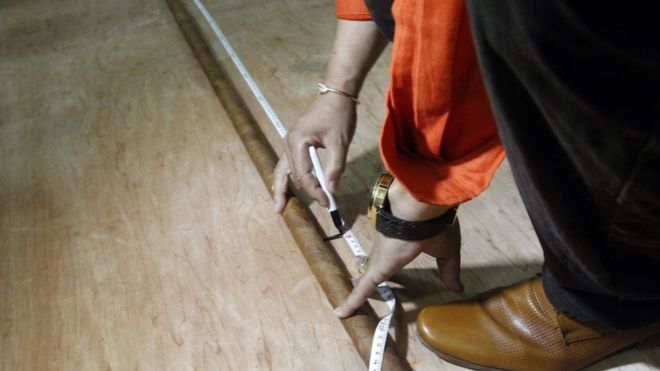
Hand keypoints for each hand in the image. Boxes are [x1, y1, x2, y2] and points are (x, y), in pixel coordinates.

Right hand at [272, 93, 355, 212]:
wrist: (337, 94)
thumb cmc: (339, 114)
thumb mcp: (340, 142)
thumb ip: (335, 167)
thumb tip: (332, 189)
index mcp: (297, 142)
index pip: (303, 175)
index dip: (315, 192)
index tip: (328, 202)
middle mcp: (289, 143)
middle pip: (291, 174)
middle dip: (298, 193)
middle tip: (290, 211)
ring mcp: (290, 142)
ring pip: (283, 169)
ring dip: (282, 187)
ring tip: (279, 204)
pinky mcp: (296, 142)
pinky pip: (288, 163)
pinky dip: (288, 176)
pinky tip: (286, 187)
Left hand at [333, 181, 462, 317]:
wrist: (420, 210)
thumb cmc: (434, 226)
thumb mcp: (446, 251)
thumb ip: (449, 270)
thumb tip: (458, 288)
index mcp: (402, 242)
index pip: (389, 252)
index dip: (383, 257)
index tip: (377, 260)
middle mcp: (386, 249)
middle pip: (372, 261)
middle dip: (363, 265)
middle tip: (354, 271)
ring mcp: (379, 259)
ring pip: (364, 274)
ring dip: (356, 282)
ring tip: (347, 286)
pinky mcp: (376, 269)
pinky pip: (362, 290)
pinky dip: (351, 302)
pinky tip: (341, 313)